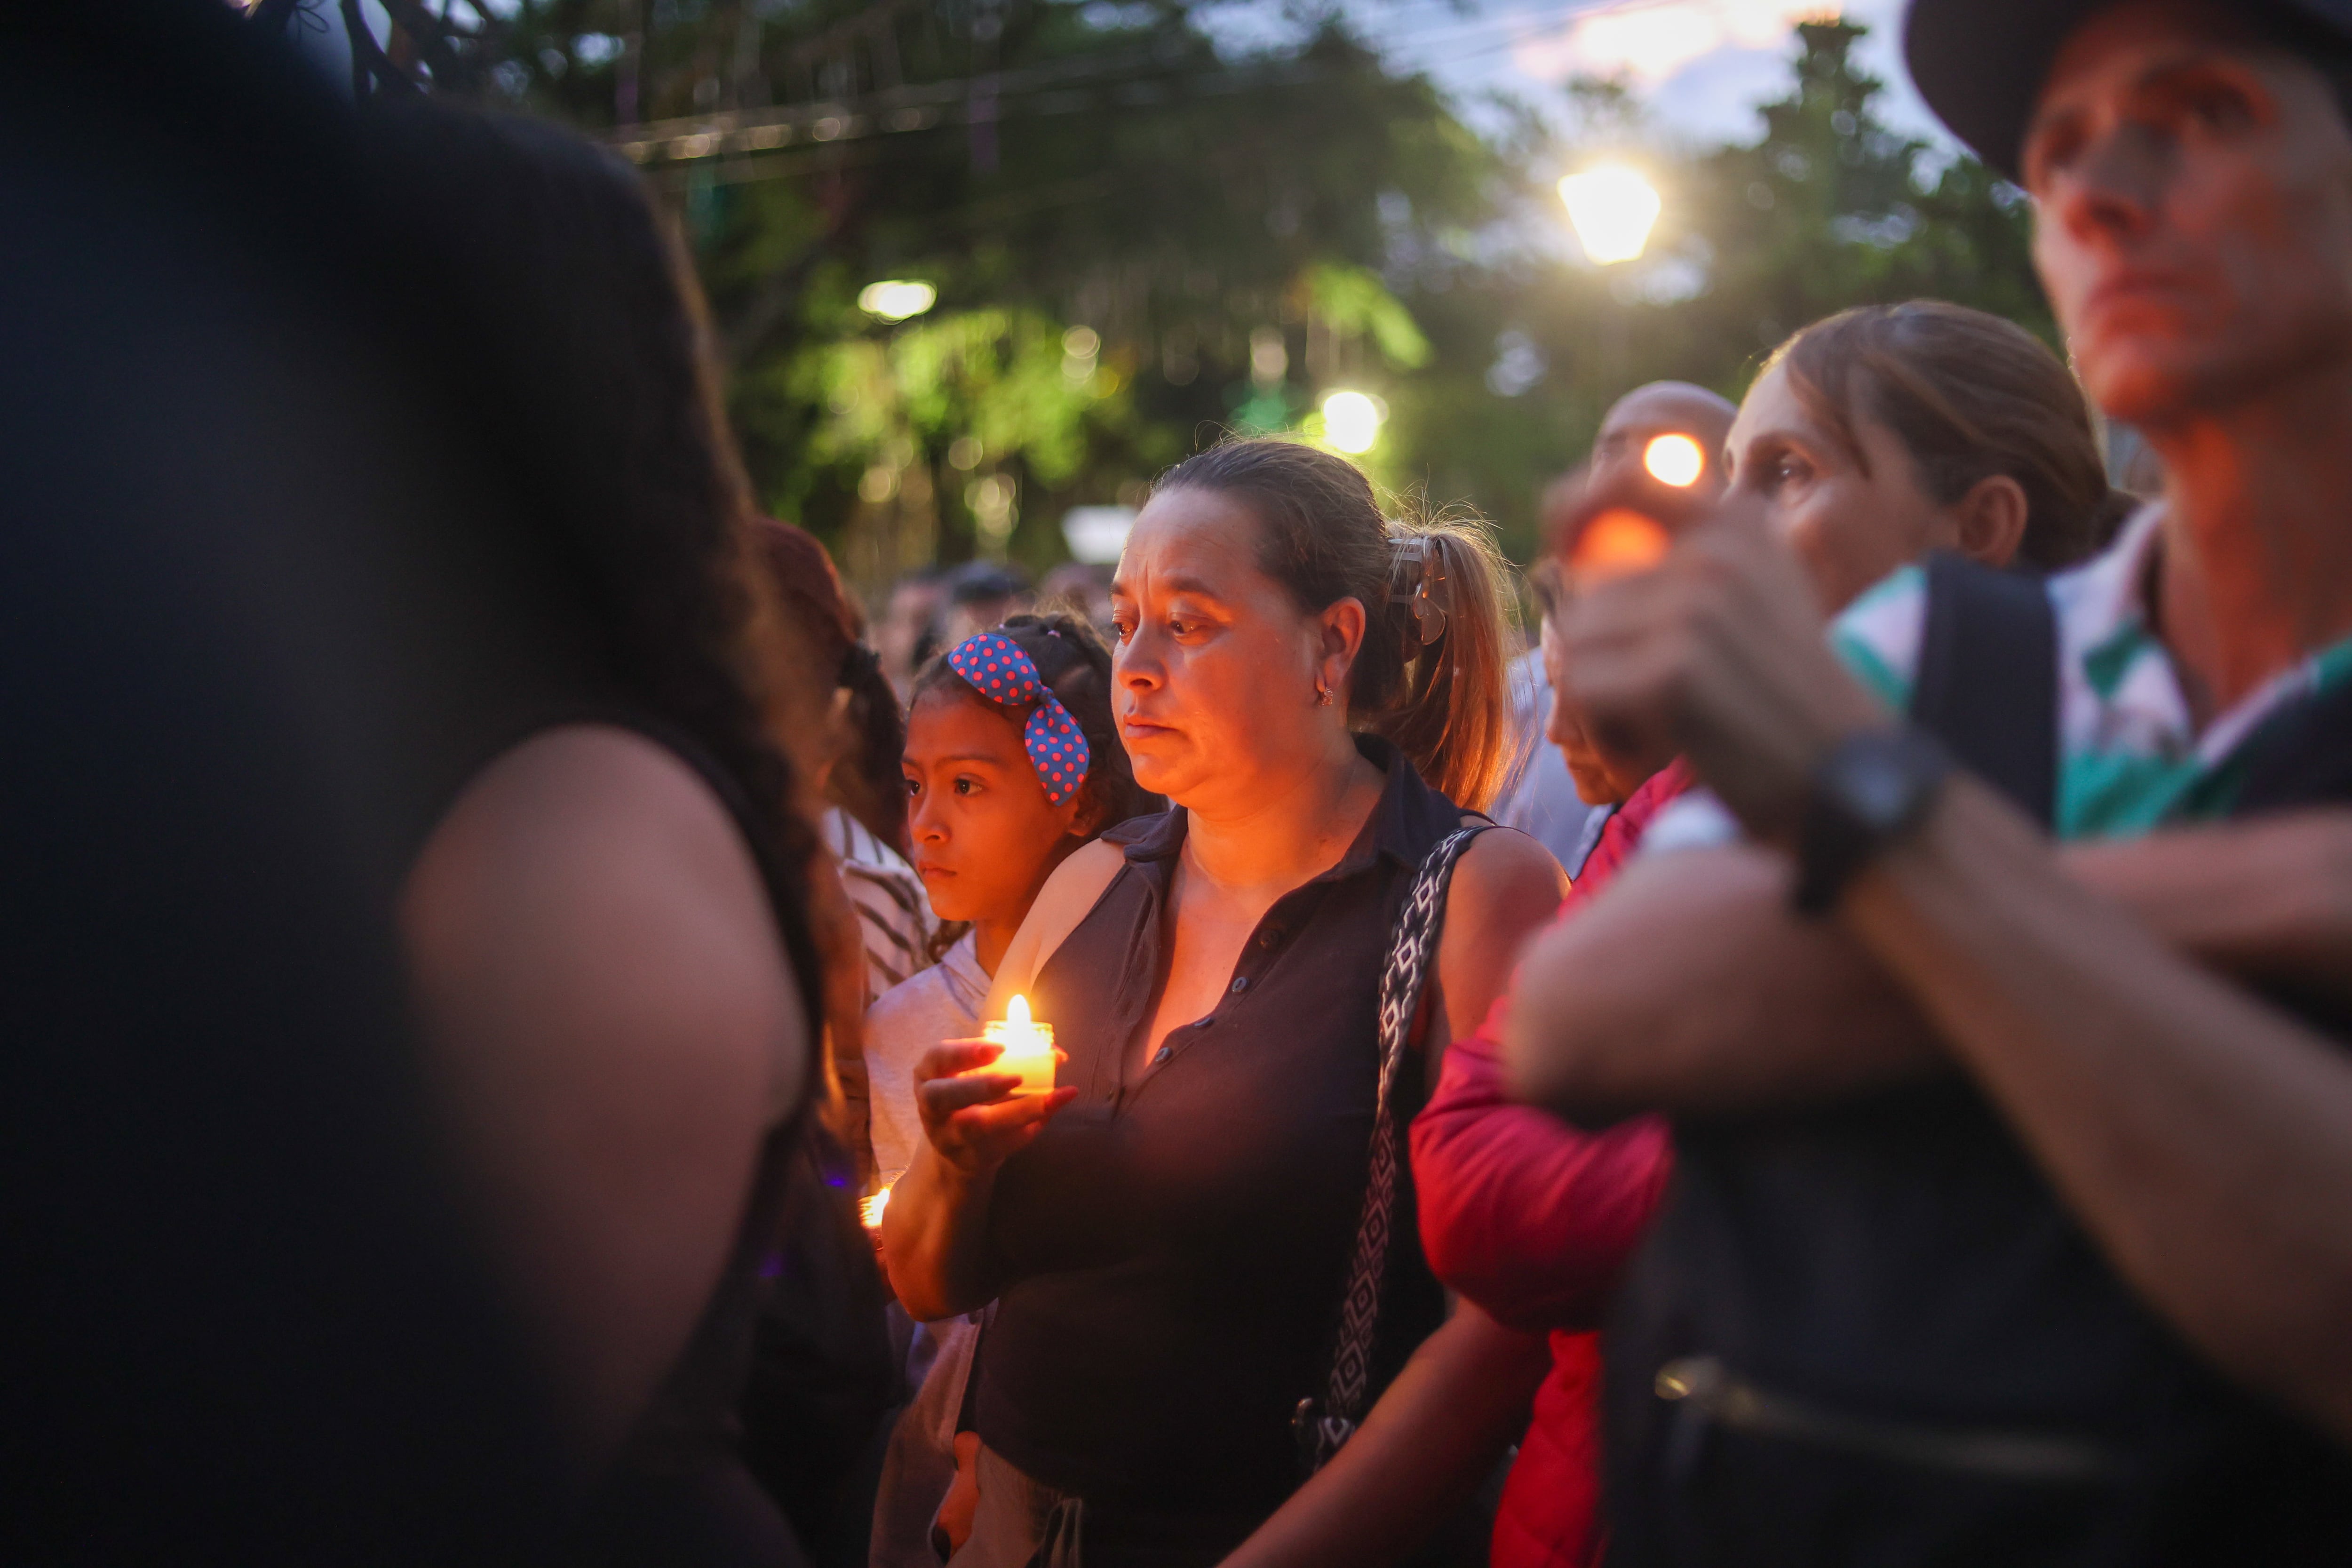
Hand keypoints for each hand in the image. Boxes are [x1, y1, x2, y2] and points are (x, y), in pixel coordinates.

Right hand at [913, 1042, 1075, 1179]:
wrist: (959, 1147)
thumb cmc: (972, 1097)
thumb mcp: (979, 1073)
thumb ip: (1012, 1058)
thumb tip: (1058, 1055)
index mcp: (930, 1074)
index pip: (937, 1057)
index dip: (965, 1051)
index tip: (999, 1048)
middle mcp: (931, 1107)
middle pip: (943, 1096)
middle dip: (980, 1085)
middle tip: (1017, 1077)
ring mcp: (947, 1137)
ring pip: (975, 1126)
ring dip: (1017, 1111)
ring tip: (1051, 1099)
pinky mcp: (969, 1159)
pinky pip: (999, 1146)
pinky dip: (1026, 1130)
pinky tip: (1047, 1116)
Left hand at [1558, 511, 1885, 841]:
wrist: (1843, 770)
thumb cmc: (1784, 692)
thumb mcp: (1754, 595)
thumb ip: (1685, 559)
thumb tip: (1578, 549)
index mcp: (1737, 524)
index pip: (1621, 484)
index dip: (1574, 515)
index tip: (1566, 554)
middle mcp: (1717, 552)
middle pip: (1584, 592)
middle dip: (1604, 655)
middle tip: (1663, 696)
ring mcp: (1698, 607)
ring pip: (1575, 643)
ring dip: (1602, 695)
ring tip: (1666, 720)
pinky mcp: (1676, 669)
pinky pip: (1583, 689)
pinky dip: (1605, 727)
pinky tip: (1657, 744)